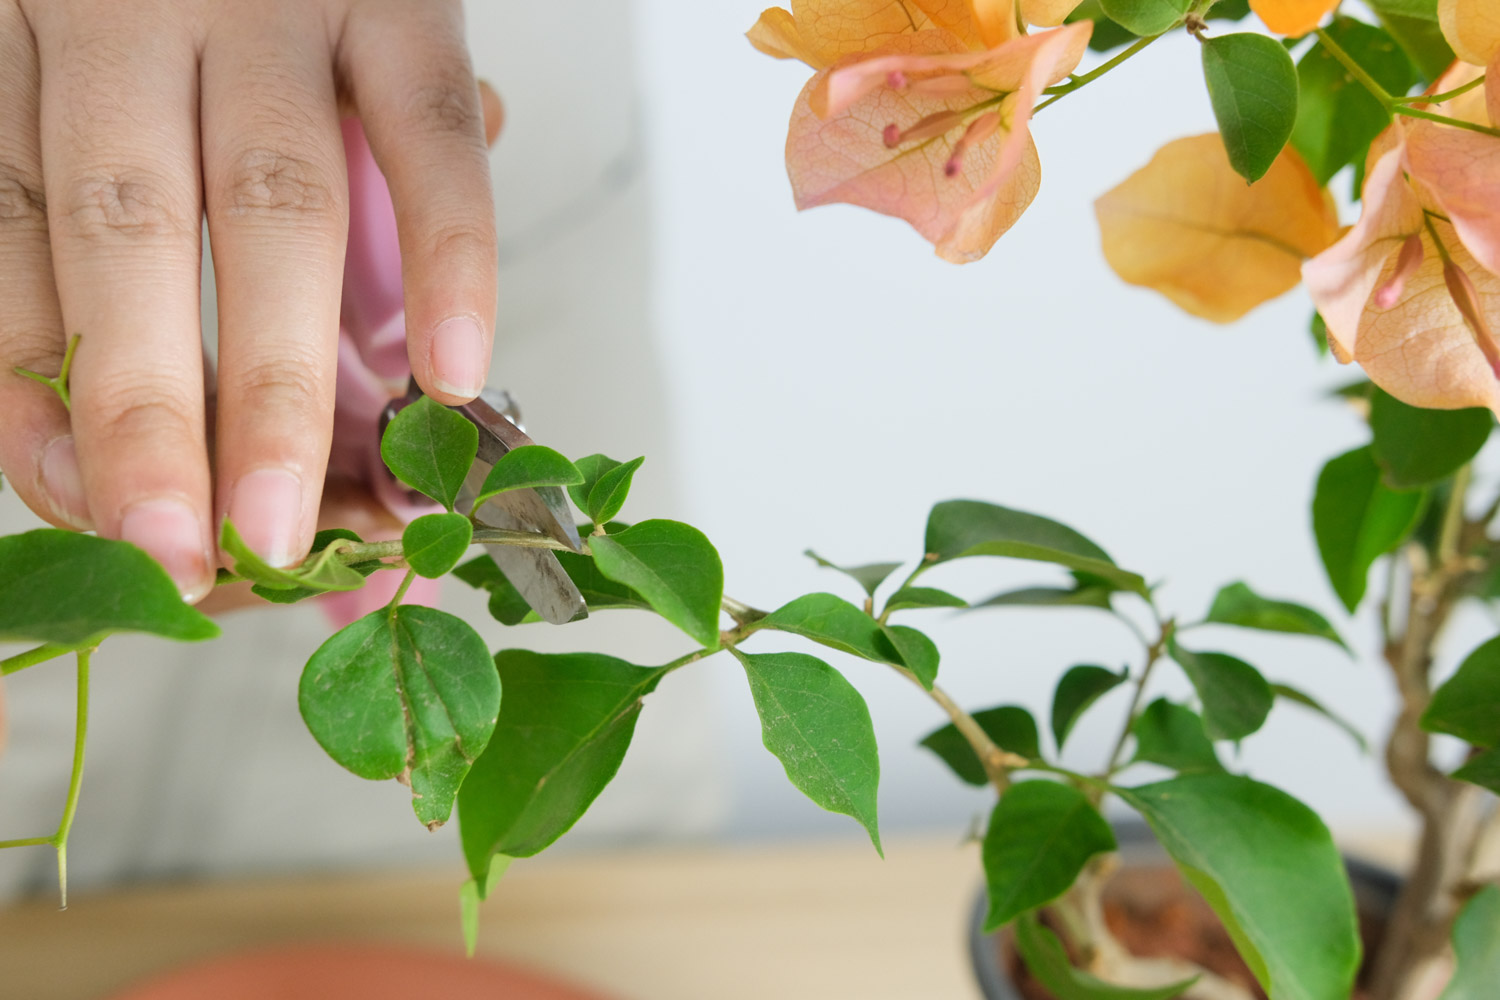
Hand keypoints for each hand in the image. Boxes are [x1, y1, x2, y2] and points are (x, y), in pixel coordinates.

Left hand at [0, 0, 497, 600]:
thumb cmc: (175, 5)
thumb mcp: (92, 85)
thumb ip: (101, 237)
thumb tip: (100, 447)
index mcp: (24, 36)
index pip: (7, 234)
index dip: (36, 386)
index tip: (84, 508)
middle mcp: (129, 11)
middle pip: (126, 233)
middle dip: (151, 414)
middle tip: (179, 554)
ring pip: (270, 207)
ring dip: (278, 383)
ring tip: (286, 525)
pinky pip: (430, 134)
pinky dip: (452, 257)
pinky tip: (450, 372)